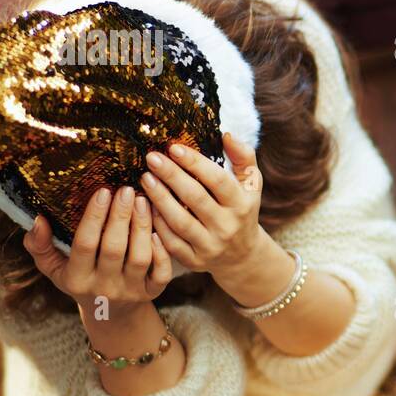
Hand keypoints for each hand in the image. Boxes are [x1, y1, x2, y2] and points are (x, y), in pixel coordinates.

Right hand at [24, 187, 172, 309]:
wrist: (110, 313)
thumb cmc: (80, 279)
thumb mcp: (53, 267)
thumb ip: (39, 245)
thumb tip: (38, 220)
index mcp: (77, 279)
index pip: (85, 244)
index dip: (94, 217)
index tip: (102, 191)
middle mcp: (104, 288)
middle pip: (114, 248)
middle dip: (121, 216)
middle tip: (127, 189)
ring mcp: (130, 291)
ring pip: (140, 257)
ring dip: (142, 227)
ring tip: (143, 201)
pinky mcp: (152, 293)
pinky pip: (161, 273)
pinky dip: (162, 252)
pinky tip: (158, 229)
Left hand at [142, 133, 264, 277]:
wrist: (243, 256)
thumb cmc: (242, 209)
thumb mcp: (251, 184)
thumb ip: (243, 157)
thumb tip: (226, 135)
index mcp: (242, 204)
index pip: (218, 180)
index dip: (195, 163)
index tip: (173, 147)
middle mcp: (228, 226)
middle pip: (195, 199)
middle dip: (171, 176)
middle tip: (151, 158)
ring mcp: (211, 246)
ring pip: (179, 222)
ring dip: (159, 199)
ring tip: (144, 178)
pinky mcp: (195, 261)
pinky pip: (170, 242)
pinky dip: (156, 224)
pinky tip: (144, 206)